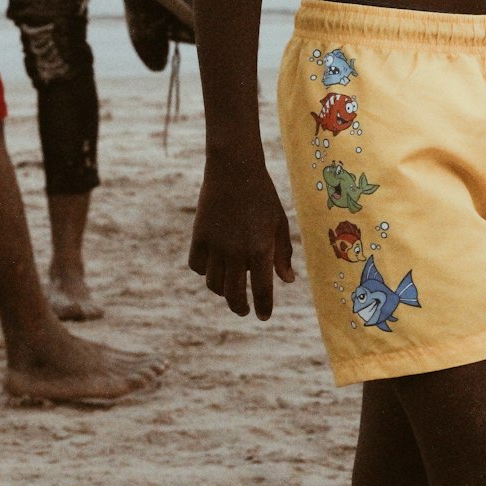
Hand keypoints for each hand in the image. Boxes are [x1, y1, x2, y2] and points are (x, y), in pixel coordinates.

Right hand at [188, 153, 294, 319]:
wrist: (235, 168)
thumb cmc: (262, 195)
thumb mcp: (279, 222)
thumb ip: (283, 253)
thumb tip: (287, 281)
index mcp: (261, 249)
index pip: (262, 290)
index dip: (263, 307)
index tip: (263, 316)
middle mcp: (237, 252)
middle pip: (234, 295)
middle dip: (240, 307)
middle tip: (245, 309)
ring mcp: (215, 245)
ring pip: (214, 284)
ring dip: (222, 290)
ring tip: (231, 287)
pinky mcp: (199, 236)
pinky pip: (197, 266)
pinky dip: (204, 271)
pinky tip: (213, 267)